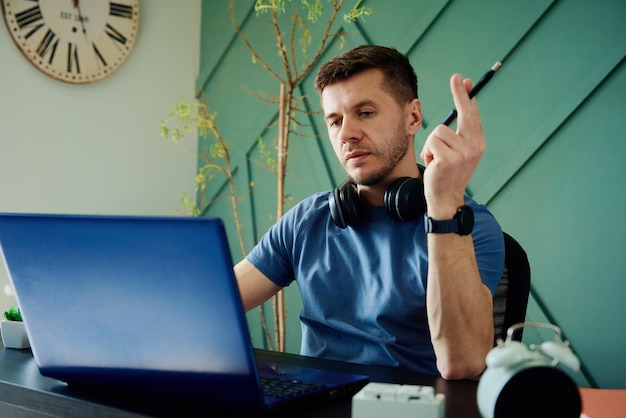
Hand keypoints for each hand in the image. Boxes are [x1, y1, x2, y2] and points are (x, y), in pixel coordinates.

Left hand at [420, 74, 485, 218]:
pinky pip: (432, 142)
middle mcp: (474, 146)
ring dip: (432, 144)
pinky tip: (434, 164)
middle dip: (459, 94)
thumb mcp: (458, 153)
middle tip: (456, 76)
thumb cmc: (447, 174)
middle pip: (464, 113)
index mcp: (477, 143)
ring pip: (439, 131)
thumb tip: (460, 109)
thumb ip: (459, 134)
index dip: (467, 97)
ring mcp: (463, 153)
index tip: (464, 80)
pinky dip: (428, 152)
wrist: (446, 199)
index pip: (472, 114)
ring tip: (436, 159)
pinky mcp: (449, 159)